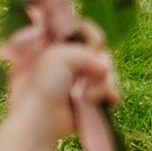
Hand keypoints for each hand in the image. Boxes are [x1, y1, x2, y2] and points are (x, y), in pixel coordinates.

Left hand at [1, 32, 117, 149]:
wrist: (40, 122)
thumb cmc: (42, 86)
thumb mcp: (59, 56)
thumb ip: (86, 53)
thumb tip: (105, 68)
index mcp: (57, 45)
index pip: (82, 29)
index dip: (90, 34)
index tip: (92, 44)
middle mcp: (69, 61)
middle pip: (99, 50)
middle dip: (98, 62)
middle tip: (92, 73)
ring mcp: (80, 80)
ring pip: (107, 71)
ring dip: (102, 84)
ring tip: (87, 97)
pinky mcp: (90, 98)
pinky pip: (111, 89)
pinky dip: (109, 94)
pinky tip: (106, 100)